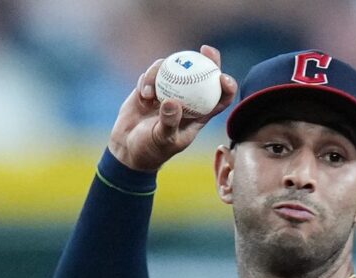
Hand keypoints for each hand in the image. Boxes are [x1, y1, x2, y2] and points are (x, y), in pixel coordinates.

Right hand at [108, 46, 236, 172]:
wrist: (128, 147)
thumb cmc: (151, 149)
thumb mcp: (163, 140)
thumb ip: (169, 123)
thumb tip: (172, 102)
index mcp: (198, 115)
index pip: (219, 99)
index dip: (227, 87)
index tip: (223, 77)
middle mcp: (186, 100)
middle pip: (202, 75)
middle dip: (209, 59)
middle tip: (205, 50)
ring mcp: (168, 91)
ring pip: (174, 70)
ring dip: (162, 74)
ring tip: (149, 94)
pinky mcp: (151, 87)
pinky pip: (152, 74)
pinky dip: (147, 80)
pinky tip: (143, 95)